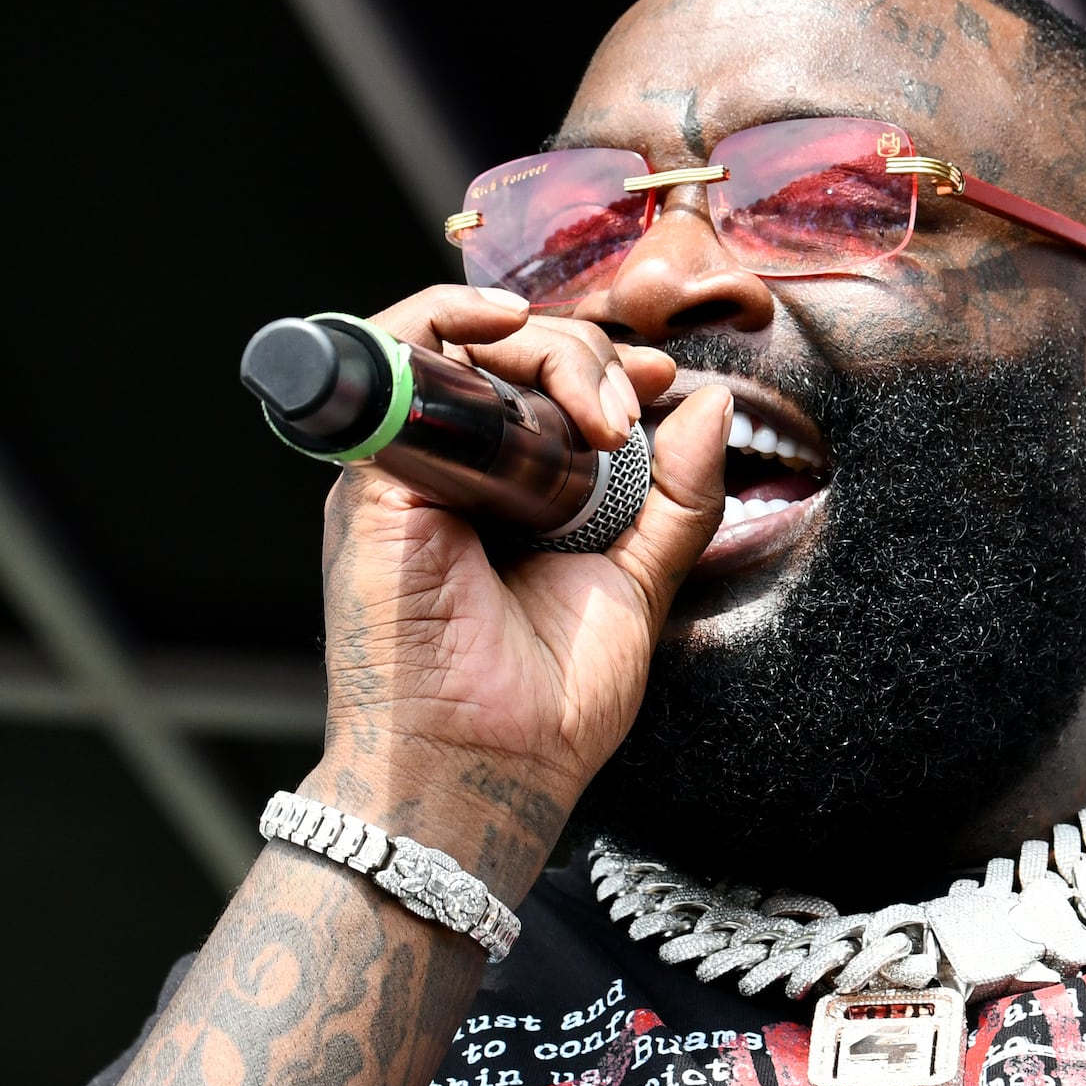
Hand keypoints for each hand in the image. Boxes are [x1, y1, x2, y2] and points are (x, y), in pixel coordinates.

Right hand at [301, 285, 729, 897]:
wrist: (490, 768)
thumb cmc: (546, 705)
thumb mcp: (638, 581)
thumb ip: (675, 496)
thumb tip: (711, 404)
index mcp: (502, 494)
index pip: (540, 384)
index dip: (602, 365)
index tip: (662, 385)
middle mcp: (448, 472)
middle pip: (507, 354)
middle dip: (587, 357)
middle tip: (630, 413)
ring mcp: (407, 467)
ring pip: (463, 344)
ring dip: (544, 349)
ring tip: (598, 410)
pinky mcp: (375, 474)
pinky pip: (392, 354)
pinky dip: (449, 316)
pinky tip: (511, 328)